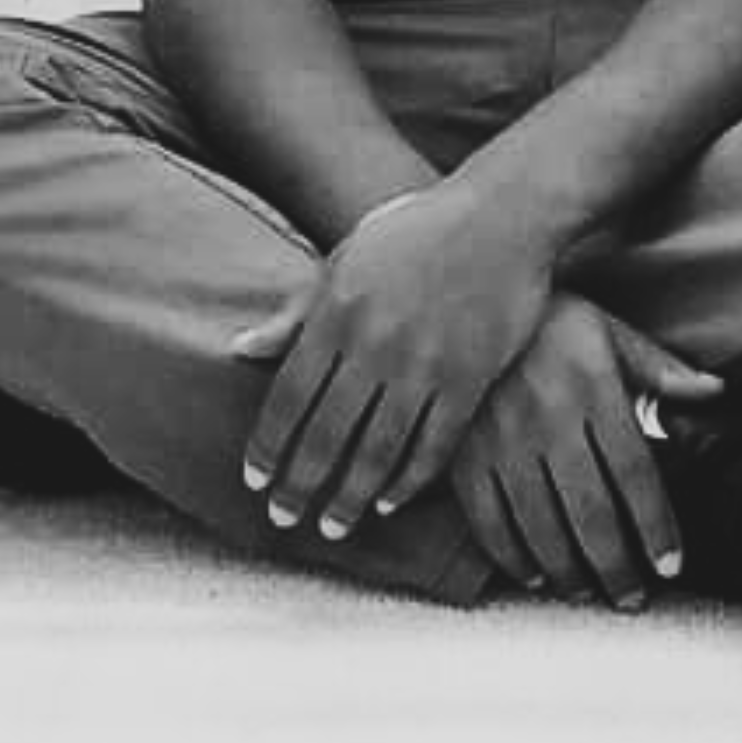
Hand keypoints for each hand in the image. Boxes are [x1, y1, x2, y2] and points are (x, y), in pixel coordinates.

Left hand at [231, 182, 554, 538]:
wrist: (502, 216)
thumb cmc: (417, 232)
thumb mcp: (346, 257)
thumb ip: (295, 312)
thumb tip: (239, 349)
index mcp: (336, 310)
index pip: (289, 397)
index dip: (269, 446)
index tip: (255, 481)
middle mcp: (374, 343)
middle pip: (327, 434)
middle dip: (300, 484)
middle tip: (284, 517)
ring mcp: (424, 364)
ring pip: (377, 451)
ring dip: (350, 497)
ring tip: (333, 525)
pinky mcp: (470, 379)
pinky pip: (433, 446)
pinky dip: (408, 481)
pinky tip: (389, 501)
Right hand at [450, 296, 724, 609]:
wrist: (465, 295)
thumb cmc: (546, 315)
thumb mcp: (607, 329)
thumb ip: (659, 368)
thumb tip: (714, 391)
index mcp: (593, 386)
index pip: (636, 474)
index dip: (656, 527)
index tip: (669, 564)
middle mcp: (549, 417)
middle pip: (593, 512)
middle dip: (617, 566)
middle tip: (631, 595)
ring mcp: (502, 439)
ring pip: (542, 526)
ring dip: (569, 571)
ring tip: (587, 590)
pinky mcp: (462, 453)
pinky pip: (489, 520)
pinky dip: (512, 555)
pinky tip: (533, 572)